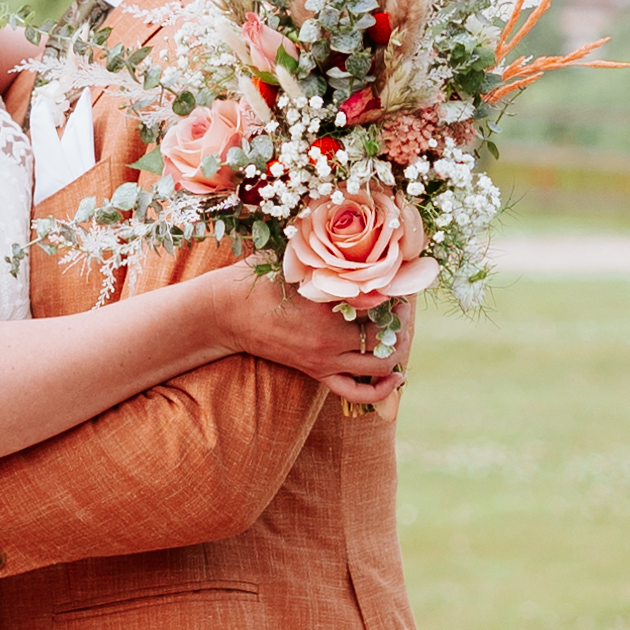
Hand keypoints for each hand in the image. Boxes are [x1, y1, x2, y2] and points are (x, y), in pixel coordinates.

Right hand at [211, 269, 411, 406]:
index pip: (381, 305)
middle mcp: (330, 340)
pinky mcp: (317, 373)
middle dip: (403, 323)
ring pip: (379, 368)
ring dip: (397, 352)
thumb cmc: (258, 279)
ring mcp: (324, 361)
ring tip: (400, 335)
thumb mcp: (293, 258)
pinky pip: (356, 393)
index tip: (400, 282)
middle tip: (403, 307)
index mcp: (326, 308)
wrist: (226, 313)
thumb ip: (325, 252)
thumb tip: (357, 236)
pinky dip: (380, 391)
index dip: (398, 294)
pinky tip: (395, 377)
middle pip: (387, 339)